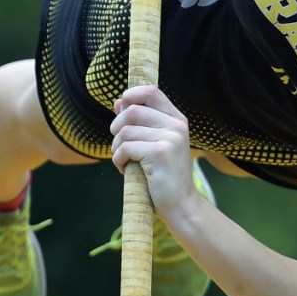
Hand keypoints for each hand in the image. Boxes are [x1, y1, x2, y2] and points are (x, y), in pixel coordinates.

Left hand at [110, 84, 196, 215]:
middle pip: (132, 110)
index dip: (130, 95)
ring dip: (116, 147)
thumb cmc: (164, 174)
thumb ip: (140, 122)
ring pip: (125, 130)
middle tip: (120, 145)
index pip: (151, 91)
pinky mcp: (160, 153)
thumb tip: (118, 101)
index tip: (121, 110)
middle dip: (116, 127)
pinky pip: (125, 148)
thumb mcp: (155, 143)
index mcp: (177, 119)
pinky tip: (125, 169)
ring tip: (123, 159)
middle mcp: (176, 125)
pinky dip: (118, 159)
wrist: (180, 204)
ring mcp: (170, 138)